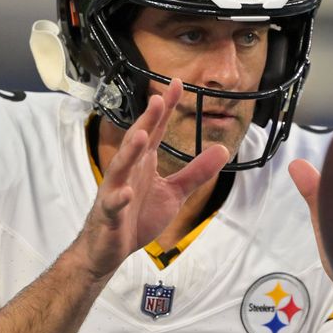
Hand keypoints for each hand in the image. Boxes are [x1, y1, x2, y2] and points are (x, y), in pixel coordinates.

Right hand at [74, 79, 228, 278]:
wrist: (110, 248)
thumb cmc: (138, 216)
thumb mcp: (173, 193)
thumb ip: (196, 172)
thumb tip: (223, 149)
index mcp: (144, 162)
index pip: (156, 130)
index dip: (166, 109)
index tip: (178, 84)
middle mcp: (128, 171)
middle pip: (137, 141)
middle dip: (147, 120)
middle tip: (159, 99)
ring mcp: (115, 191)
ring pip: (121, 167)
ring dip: (129, 151)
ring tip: (141, 135)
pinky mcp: (109, 214)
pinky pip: (113, 204)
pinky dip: (117, 198)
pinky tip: (125, 192)